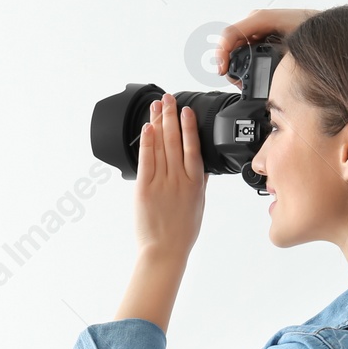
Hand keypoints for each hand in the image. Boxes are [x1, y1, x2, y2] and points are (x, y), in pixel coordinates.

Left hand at [133, 92, 207, 257]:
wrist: (165, 250)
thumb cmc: (183, 231)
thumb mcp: (198, 205)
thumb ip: (199, 182)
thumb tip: (203, 166)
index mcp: (196, 183)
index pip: (193, 147)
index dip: (189, 126)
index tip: (186, 110)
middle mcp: (180, 180)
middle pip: (175, 141)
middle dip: (171, 116)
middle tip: (168, 98)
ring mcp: (162, 183)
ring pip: (160, 146)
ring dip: (157, 122)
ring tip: (156, 106)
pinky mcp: (144, 189)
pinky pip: (146, 160)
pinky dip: (146, 142)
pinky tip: (147, 128)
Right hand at [215, 8, 320, 87]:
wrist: (331, 31)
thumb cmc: (317, 32)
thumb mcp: (295, 46)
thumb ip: (277, 58)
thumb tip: (259, 75)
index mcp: (262, 19)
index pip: (231, 34)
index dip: (222, 53)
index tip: (223, 70)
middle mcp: (258, 22)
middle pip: (231, 42)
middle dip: (230, 64)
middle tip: (238, 83)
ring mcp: (260, 29)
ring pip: (237, 47)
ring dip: (237, 66)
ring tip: (244, 83)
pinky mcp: (264, 36)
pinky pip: (246, 49)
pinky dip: (245, 64)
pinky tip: (252, 76)